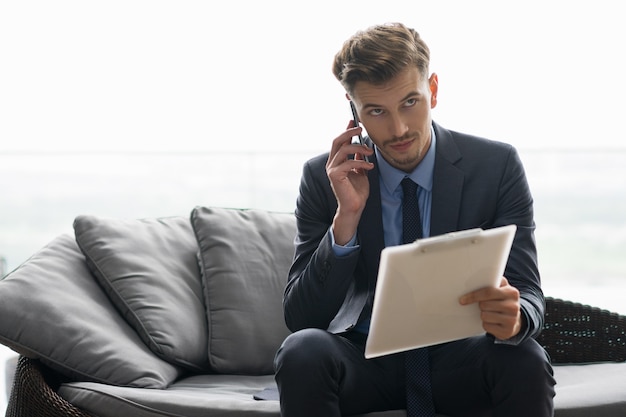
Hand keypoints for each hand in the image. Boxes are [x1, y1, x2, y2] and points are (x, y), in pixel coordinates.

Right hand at [326, 122, 373, 244]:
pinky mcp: (335, 176)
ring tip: (370, 152)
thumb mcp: (361, 170)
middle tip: (361, 128)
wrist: (354, 207)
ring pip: (343, 150)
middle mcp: (332, 163)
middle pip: (337, 141)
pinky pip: (348, 163)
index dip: (346, 130)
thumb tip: (363, 147)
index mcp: (337, 161)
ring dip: (358, 148)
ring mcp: (332, 169)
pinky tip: (369, 166)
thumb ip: (359, 159)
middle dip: (349, 132)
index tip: (354, 120)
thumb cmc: (357, 191)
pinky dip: (360, 162)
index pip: (340, 141)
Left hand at [459, 277, 522, 339]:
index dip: (473, 296)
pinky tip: (492, 322)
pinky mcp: (507, 331)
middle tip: (483, 305)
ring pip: (485, 316)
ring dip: (483, 315)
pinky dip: (486, 324)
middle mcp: (514, 306)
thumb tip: (474, 276)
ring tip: (489, 313)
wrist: (515, 319)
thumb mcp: (501, 288)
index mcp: (512, 292)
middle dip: (480, 305)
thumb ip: (492, 280)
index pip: (488, 292)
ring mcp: (512, 320)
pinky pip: (487, 327)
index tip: (462, 299)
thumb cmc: (502, 300)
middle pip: (484, 305)